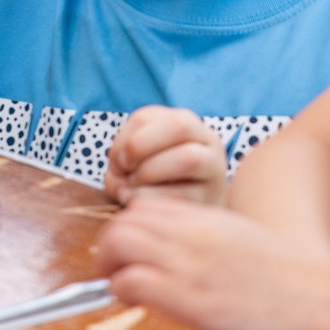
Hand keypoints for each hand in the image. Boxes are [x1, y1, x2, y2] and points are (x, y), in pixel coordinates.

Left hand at [95, 195, 329, 329]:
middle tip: (112, 266)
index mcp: (207, 218)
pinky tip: (131, 301)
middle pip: (124, 220)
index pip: (145, 205)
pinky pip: (130, 281)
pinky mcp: (190, 298)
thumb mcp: (244, 239)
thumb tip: (185, 241)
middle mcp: (193, 233)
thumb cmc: (287, 276)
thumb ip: (212, 235)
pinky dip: (120, 289)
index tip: (129, 249)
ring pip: (118, 242)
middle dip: (109, 244)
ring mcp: (190, 262)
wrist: (323, 298)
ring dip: (109, 263)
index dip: (129, 227)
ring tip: (117, 282)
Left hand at [105, 106, 227, 204]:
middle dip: (139, 147)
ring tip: (131, 188)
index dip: (122, 139)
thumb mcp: (140, 159)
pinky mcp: (211, 197)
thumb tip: (116, 180)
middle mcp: (206, 139)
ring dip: (149, 172)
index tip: (114, 163)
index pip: (146, 117)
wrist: (189, 213)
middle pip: (178, 126)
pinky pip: (184, 194)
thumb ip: (123, 159)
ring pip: (188, 157)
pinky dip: (153, 197)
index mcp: (183, 121)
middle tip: (122, 170)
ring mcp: (214, 169)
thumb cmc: (155, 180)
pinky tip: (139, 203)